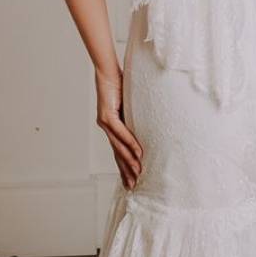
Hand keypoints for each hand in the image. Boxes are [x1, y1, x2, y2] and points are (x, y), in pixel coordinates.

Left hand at [95, 68, 143, 189]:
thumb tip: (150, 121)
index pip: (118, 150)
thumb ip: (135, 115)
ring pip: (118, 147)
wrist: (106, 70)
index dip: (124, 166)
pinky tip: (137, 153)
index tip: (130, 180)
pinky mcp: (107, 115)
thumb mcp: (130, 103)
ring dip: (129, 161)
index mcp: (111, 126)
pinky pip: (120, 133)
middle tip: (133, 186)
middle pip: (117, 153)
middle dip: (125, 171)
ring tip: (138, 173)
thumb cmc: (119, 83)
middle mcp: (106, 126)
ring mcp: (105, 122)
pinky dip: (129, 143)